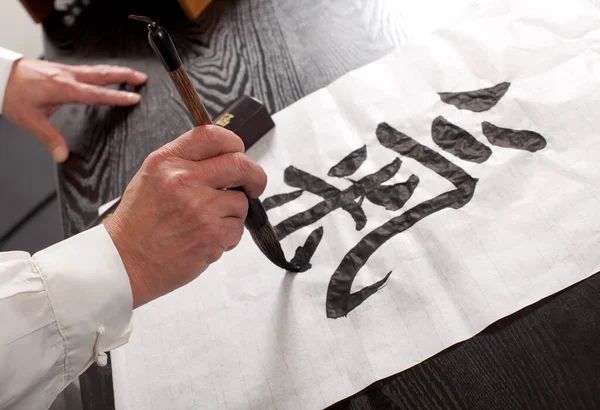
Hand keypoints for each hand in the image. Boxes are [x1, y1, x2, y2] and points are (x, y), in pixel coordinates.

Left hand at [2, 58, 146, 161]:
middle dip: (125, 75)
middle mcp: (68, 77)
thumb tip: (62, 155)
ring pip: (97, 68)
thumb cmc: (13, 93)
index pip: (98, 94)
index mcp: (65, 89)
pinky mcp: (61, 68)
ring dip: (116, 70)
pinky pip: (88, 68)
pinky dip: (102, 70)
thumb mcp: (30, 120)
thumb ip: (49, 138)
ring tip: (131, 74)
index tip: (134, 98)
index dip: (117, 96)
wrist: (0, 74)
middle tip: (142, 78)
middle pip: (103, 74)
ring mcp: (65, 70)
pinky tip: (104, 74)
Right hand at [103, 126, 266, 307]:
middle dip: (255, 176)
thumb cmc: (139, 222)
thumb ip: (185, 161)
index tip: (239, 155)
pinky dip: (228, 237)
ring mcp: (200, 208)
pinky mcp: (211, 235)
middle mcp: (184, 180)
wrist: (124, 262)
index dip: (235, 144)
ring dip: (232, 214)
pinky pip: (237, 229)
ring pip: (241, 202)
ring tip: (207, 224)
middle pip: (240, 164)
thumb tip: (224, 156)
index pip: (214, 136)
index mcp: (168, 161)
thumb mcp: (152, 177)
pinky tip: (205, 240)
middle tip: (254, 186)